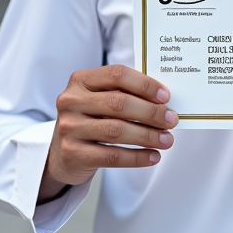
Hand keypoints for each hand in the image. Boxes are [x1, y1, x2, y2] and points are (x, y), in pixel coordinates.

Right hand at [38, 65, 177, 203]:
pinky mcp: (72, 153)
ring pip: (116, 130)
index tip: (166, 96)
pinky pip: (111, 156)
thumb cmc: (91, 120)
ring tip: (167, 140)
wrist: (61, 154)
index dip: (145, 85)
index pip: (117, 75)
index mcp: (81, 80)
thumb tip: (164, 101)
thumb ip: (125, 94)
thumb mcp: (101, 100)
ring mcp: (69, 127)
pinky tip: (153, 156)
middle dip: (151, 112)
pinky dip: (137, 157)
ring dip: (148, 136)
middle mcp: (71, 101)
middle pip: (119, 103)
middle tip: (171, 120)